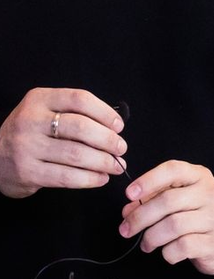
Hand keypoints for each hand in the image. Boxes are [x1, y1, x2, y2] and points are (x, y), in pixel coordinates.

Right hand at [0, 88, 125, 197]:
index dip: (105, 112)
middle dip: (108, 140)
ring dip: (103, 161)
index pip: (80, 99)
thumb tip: (114, 127)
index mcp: (39, 100)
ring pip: (76, 154)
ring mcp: (27, 147)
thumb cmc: (30, 132)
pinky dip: (89, 178)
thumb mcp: (44, 112)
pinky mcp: (27, 172)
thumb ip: (73, 113)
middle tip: (121, 148)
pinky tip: (101, 178)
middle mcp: (30, 121)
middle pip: (81, 127)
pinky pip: (66, 177)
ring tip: (116, 165)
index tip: (119, 126)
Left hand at [121, 161, 213, 275]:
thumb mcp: (180, 199)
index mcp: (199, 177)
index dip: (149, 180)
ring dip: (151, 238)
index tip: (130, 193)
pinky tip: (168, 251)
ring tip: (147, 243)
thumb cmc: (198, 215)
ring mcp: (213, 217)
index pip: (173, 170)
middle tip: (126, 228)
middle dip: (140, 217)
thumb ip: (154, 199)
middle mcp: (209, 193)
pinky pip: (181, 246)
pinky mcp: (213, 241)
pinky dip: (168, 252)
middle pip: (167, 201)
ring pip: (172, 225)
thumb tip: (129, 209)